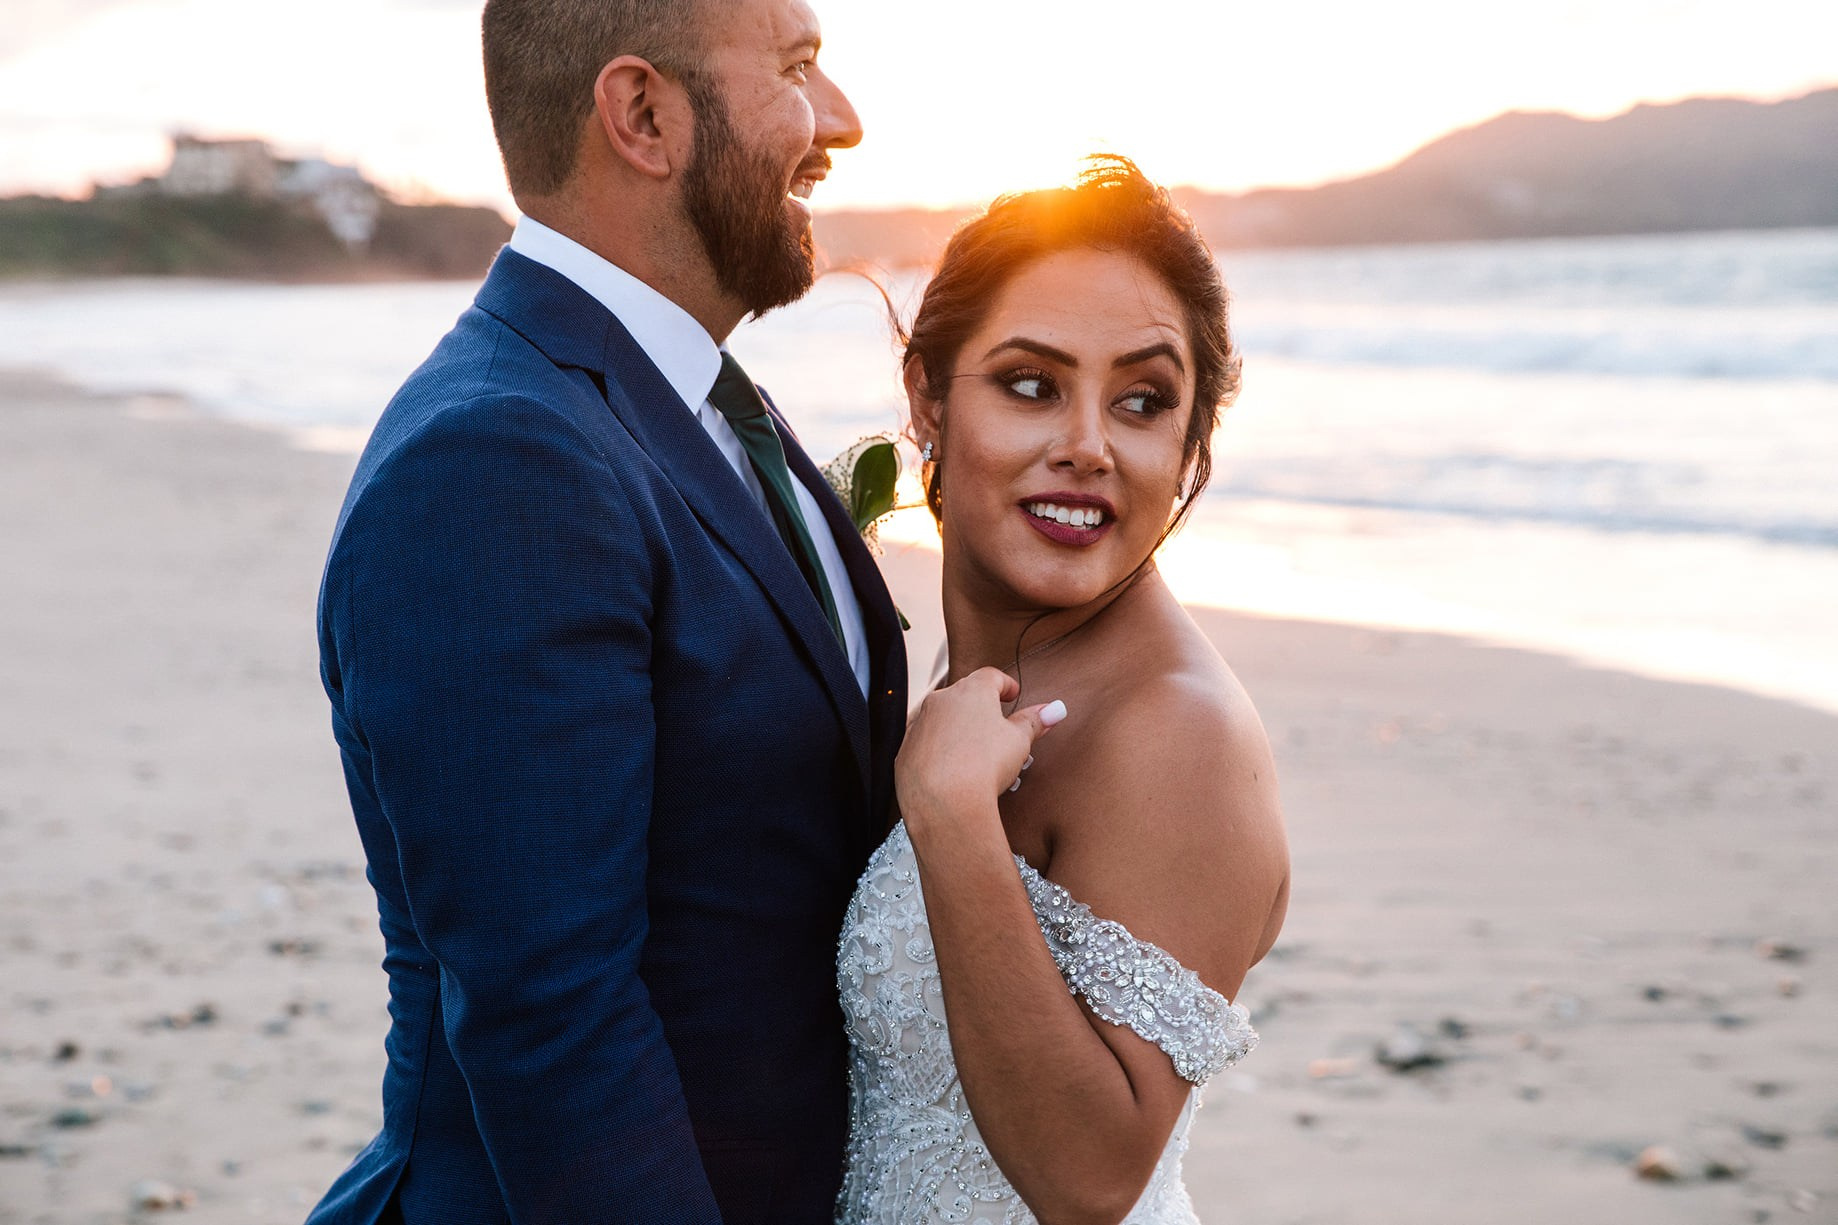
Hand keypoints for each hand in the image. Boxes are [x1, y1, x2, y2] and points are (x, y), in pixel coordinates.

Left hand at [896, 667, 1066, 827]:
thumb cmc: (985, 766)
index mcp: (971, 691)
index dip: (1005, 685)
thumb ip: (1034, 721)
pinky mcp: (905, 750)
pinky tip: (952, 768)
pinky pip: (925, 743)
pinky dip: (938, 750)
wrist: (944, 802)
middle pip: (964, 696)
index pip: (991, 676)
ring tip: (976, 754)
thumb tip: (1055, 709)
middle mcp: (940, 700)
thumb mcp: (1019, 741)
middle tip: (998, 730)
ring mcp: (919, 724)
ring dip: (958, 729)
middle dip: (981, 709)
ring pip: (942, 719)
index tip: (1012, 695)